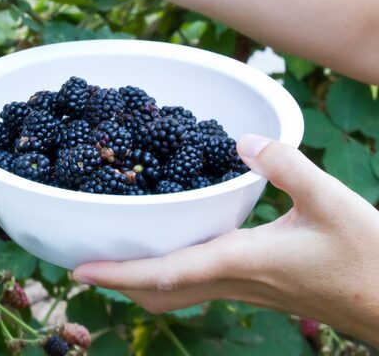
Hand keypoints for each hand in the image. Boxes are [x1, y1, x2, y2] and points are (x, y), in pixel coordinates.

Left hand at [71, 135, 378, 344]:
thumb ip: (286, 165)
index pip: (167, 272)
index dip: (120, 273)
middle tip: (82, 259)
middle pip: (160, 291)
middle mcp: (234, 279)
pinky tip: (170, 243)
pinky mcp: (256, 284)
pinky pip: (198, 281)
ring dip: (140, 277)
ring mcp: (244, 287)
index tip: (80, 270)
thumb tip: (241, 140)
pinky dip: (169, 269)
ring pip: (178, 291)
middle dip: (118, 280)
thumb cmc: (369, 257)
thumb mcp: (330, 200)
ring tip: (113, 250)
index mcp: (242, 260)